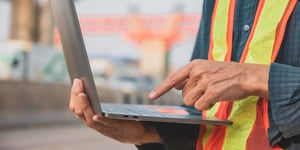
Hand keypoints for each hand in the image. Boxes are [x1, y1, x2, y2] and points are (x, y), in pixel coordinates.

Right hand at [70, 79, 161, 144]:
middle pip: (80, 111)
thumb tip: (90, 82)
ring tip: (82, 94)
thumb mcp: (105, 109)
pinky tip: (96, 115)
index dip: (74, 95)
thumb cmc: (119, 119)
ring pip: (90, 119)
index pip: (76, 107)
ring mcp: (104, 127)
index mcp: (90, 117)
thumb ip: (98, 100)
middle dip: (77, 96)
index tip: (76, 80)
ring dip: (85, 106)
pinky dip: (100, 121)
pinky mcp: (116, 128)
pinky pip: (106, 125)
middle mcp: (94, 123)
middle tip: (78, 81)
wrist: (135, 133)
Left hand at [149, 59, 269, 109]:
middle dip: (193, 97)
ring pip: (189, 102)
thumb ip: (190, 77)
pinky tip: (215, 99)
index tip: (152, 96)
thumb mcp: (206, 69)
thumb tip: (176, 86)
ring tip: (212, 94)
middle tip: (207, 91)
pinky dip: (206, 106)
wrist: (247, 75)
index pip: (173, 78)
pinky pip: (199, 106)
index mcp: (194, 65)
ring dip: (200, 102)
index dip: (161, 88)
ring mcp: (204, 81)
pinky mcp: (212, 92)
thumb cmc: (227, 74)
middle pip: (183, 94)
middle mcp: (197, 72)